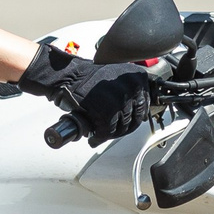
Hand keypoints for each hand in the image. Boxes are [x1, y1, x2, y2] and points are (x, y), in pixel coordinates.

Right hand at [20, 41, 153, 144]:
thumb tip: (141, 114)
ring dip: (112, 134)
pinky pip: (108, 131)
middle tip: (113, 132)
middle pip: (135, 119)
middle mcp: (132, 88)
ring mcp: (120, 100)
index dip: (135, 119)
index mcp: (137, 78)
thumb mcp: (118, 78)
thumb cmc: (89, 78)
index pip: (144, 106)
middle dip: (123, 129)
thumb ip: (131, 92)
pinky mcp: (107, 112)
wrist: (69, 76)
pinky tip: (95, 137)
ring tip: (103, 134)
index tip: (129, 124)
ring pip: (123, 127)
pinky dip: (100, 137)